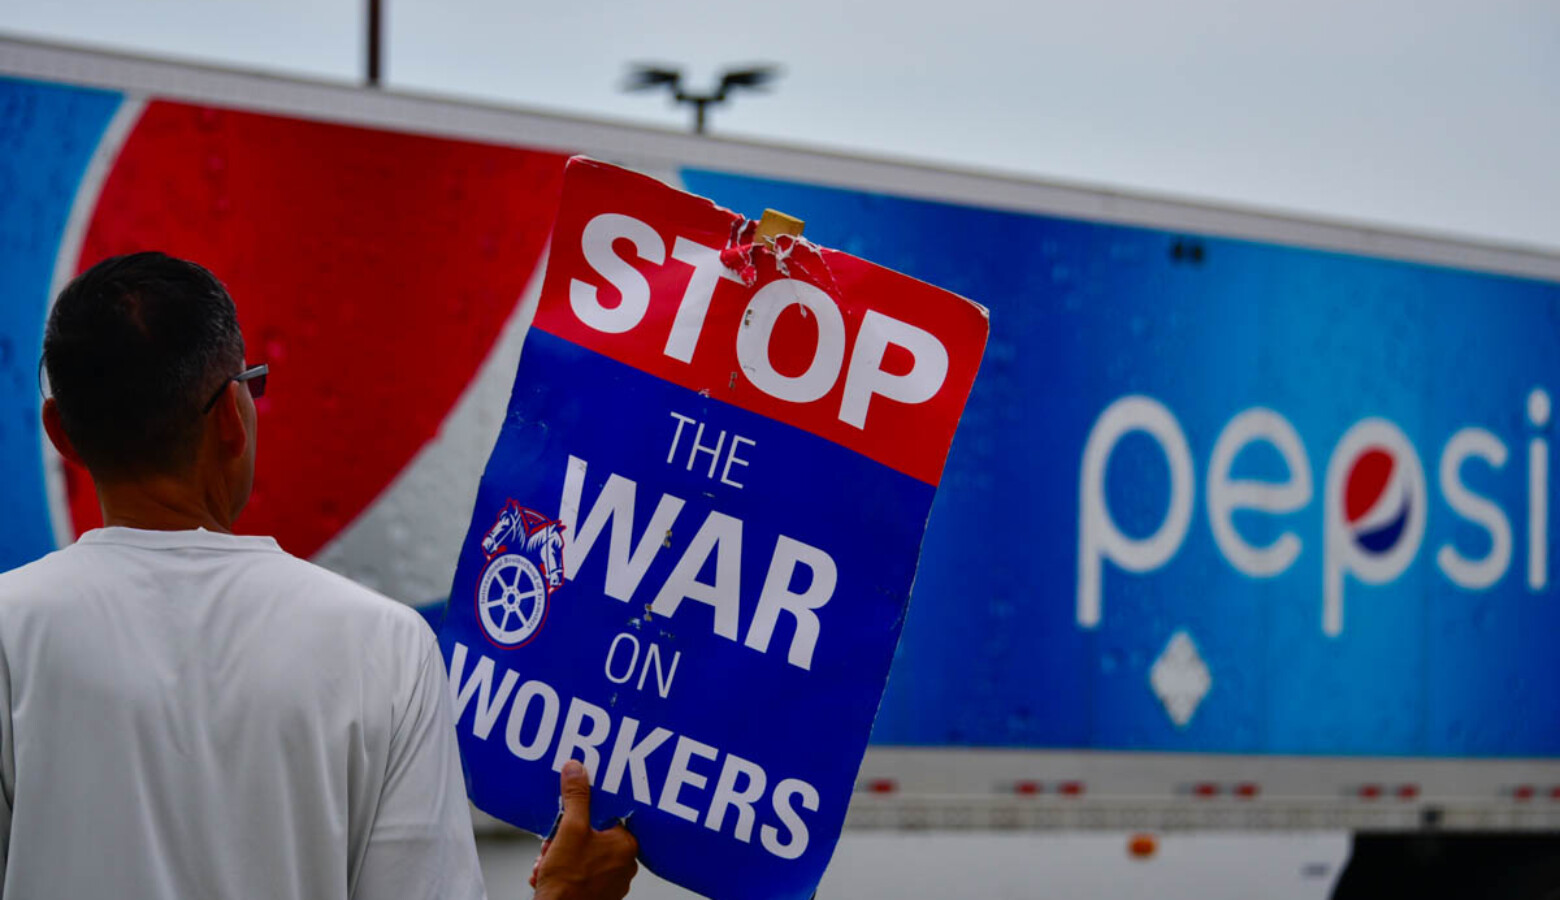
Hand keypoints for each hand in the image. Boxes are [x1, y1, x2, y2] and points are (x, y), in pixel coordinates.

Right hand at [530, 760, 638, 899]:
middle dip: (566, 836)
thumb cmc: (568, 882)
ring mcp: (612, 881)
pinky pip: (581, 871)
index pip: (609, 814)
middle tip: (553, 841)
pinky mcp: (599, 893)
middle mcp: (625, 864)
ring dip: (560, 853)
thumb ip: (576, 798)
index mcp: (626, 845)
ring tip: (547, 860)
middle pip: (593, 834)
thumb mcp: (570, 830)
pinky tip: (547, 872)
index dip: (585, 811)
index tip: (571, 811)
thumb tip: (576, 769)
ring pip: (583, 853)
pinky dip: (563, 869)